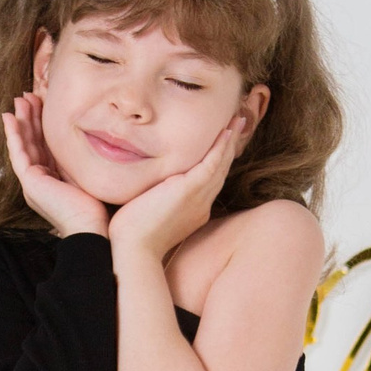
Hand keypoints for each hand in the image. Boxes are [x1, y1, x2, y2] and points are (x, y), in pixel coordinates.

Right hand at [1, 94, 109, 236]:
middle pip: (32, 142)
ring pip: (24, 144)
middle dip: (30, 117)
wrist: (93, 230)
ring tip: (20, 99)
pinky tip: (9, 118)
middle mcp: (41, 181)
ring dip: (21, 121)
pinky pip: (18, 153)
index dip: (43, 124)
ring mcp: (33, 182)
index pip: (45, 146)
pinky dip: (13, 135)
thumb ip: (88, 159)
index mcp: (54, 180)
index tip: (45, 103)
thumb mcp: (93, 176)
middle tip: (29, 95)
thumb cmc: (99, 209)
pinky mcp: (30, 183)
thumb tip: (104, 138)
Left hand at [104, 115, 245, 264]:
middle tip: (237, 125)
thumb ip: (154, 199)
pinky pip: (212, 164)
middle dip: (229, 147)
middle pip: (220, 171)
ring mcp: (199, 198)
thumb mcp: (148, 213)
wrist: (134, 249)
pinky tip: (226, 132)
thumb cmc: (133, 236)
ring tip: (237, 121)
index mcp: (193, 212)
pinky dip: (220, 147)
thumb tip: (146, 189)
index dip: (217, 161)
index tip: (222, 144)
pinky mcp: (191, 190)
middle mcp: (202, 205)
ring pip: (220, 165)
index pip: (209, 181)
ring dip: (230, 141)